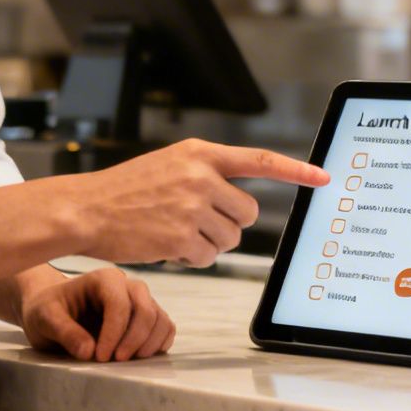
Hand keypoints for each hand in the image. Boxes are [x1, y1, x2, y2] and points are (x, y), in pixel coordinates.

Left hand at [20, 267, 174, 361]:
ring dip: (148, 344)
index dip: (114, 333)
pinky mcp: (147, 316)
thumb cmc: (47, 312)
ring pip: (160, 319)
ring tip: (126, 361)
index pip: (120, 304)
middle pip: (146, 310)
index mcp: (103, 279)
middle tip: (115, 361)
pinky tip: (139, 356)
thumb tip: (88, 351)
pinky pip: (166, 327)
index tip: (99, 357)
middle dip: (134, 339)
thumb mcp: (44, 319)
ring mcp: (140, 301)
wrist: (52, 312)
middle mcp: (127, 285)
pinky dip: (159, 344)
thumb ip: (64, 332)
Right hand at [59, 139, 329, 267]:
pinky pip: (208, 256)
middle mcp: (200, 176)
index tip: (324, 177)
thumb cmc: (127, 190)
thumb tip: (244, 201)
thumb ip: (206, 173)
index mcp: (200, 153)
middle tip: (200, 222)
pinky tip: (167, 245)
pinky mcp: (180, 236)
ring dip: (210, 242)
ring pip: (230, 237)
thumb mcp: (170, 165)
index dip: (296, 170)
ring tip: (176, 230)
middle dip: (231, 223)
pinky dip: (192, 257)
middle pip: (248, 212)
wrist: (86, 209)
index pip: (260, 160)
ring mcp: (191, 207)